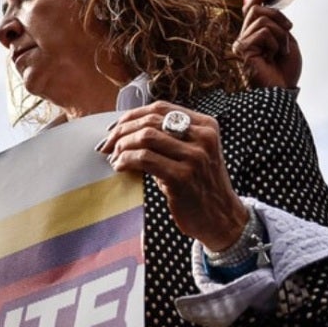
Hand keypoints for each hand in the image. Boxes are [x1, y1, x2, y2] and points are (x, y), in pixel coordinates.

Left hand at [98, 102, 248, 250]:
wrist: (221, 218)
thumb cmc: (200, 186)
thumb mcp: (193, 154)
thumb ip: (170, 138)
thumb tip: (126, 129)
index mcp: (205, 126)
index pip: (160, 108)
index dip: (132, 115)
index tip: (114, 128)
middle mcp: (203, 137)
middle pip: (150, 121)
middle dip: (122, 131)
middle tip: (107, 144)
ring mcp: (194, 156)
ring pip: (145, 137)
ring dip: (122, 146)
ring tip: (114, 157)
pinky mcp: (182, 176)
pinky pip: (144, 159)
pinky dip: (126, 160)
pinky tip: (120, 167)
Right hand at [234, 0, 301, 88]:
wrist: (283, 91)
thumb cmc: (284, 71)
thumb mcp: (286, 40)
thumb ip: (277, 23)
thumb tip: (271, 4)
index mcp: (253, 35)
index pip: (250, 9)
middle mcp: (244, 38)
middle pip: (256, 9)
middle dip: (278, 15)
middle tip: (289, 29)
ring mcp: (241, 43)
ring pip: (262, 19)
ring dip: (280, 34)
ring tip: (282, 50)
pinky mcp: (242, 49)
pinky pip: (263, 32)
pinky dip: (275, 42)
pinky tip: (273, 55)